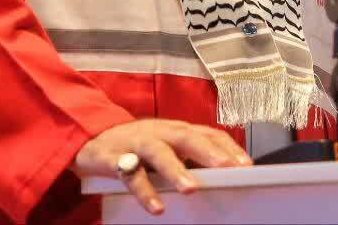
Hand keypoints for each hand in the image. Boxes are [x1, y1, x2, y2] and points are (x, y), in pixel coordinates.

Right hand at [72, 119, 251, 215]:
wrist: (91, 139)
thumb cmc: (137, 146)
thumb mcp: (166, 147)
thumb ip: (189, 157)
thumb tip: (221, 176)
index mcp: (175, 129)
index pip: (207, 133)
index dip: (227, 147)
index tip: (246, 165)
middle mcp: (159, 132)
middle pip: (186, 136)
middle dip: (208, 152)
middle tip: (228, 168)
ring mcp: (136, 143)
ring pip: (158, 152)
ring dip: (175, 169)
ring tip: (191, 188)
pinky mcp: (114, 158)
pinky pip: (130, 174)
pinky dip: (144, 190)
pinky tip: (156, 207)